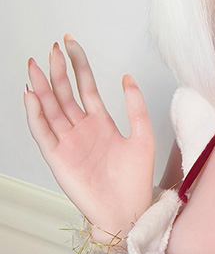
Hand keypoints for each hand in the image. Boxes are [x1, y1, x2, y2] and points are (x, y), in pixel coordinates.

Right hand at [24, 36, 154, 240]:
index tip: (71, 42)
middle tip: (51, 48)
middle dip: (57, 70)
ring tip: (34, 66)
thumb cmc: (136, 179)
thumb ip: (135, 107)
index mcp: (101, 122)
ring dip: (42, 87)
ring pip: (50, 108)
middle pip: (65, 93)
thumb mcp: (142, 136)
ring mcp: (68, 142)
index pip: (86, 86)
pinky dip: (35, 114)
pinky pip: (43, 132)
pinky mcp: (58, 157)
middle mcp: (81, 129)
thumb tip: (127, 76)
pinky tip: (32, 95)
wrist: (128, 210)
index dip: (78, 64)